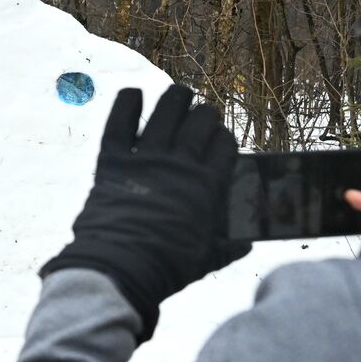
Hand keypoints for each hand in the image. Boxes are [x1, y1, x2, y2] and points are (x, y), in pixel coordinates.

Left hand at [41, 84, 249, 339]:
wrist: (121, 268)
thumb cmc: (168, 266)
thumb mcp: (206, 259)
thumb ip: (228, 248)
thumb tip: (247, 245)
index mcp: (206, 185)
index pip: (224, 146)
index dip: (223, 139)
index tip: (219, 141)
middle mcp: (180, 165)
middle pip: (200, 122)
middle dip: (205, 115)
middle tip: (201, 117)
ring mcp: (146, 159)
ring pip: (166, 112)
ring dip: (175, 98)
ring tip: (179, 95)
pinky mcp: (113, 161)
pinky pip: (119, 123)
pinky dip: (126, 104)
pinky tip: (133, 93)